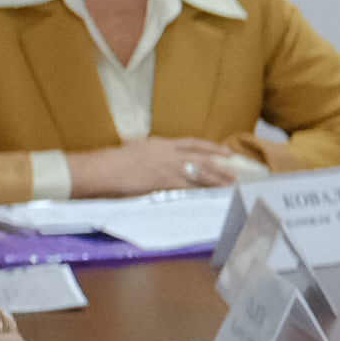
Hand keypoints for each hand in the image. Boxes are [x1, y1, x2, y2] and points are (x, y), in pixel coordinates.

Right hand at [72, 136, 241, 196]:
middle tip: (233, 174)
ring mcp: (168, 168)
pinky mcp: (164, 183)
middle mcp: (169, 154)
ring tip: (228, 186)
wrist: (106, 168)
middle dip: (219, 168)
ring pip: (198, 174)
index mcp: (163, 144)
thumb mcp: (137, 147)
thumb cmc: (117, 160)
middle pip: (201, 160)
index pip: (193, 144)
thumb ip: (151, 149)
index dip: (211, 148)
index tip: (226, 152)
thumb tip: (154, 151)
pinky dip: (200, 193)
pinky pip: (187, 189)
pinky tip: (210, 196)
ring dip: (214, 181)